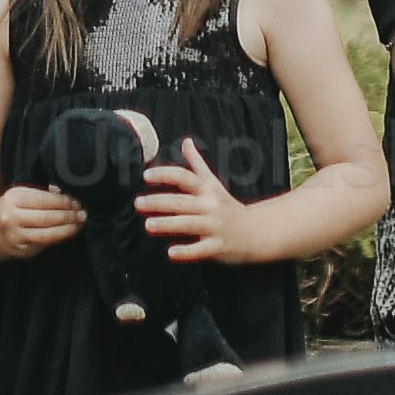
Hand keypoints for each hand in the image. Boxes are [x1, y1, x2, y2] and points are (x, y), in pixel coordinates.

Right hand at [0, 183, 84, 258]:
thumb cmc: (12, 208)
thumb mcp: (21, 195)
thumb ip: (42, 194)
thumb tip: (67, 196)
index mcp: (13, 199)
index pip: (43, 200)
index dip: (63, 202)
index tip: (76, 201)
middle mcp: (11, 218)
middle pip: (46, 218)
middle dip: (68, 216)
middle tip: (82, 213)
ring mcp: (15, 236)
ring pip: (46, 235)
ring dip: (66, 230)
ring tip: (79, 224)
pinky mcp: (20, 251)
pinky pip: (43, 244)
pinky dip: (58, 238)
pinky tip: (68, 233)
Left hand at [142, 149, 298, 264]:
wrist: (256, 231)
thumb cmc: (228, 206)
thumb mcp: (213, 183)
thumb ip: (197, 164)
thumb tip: (185, 141)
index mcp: (207, 189)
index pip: (185, 177)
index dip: (166, 175)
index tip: (146, 175)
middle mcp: (210, 205)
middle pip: (182, 201)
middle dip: (159, 202)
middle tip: (138, 203)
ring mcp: (215, 226)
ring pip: (189, 224)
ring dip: (168, 224)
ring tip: (147, 226)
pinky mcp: (219, 246)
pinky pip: (202, 249)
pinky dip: (187, 251)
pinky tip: (171, 253)